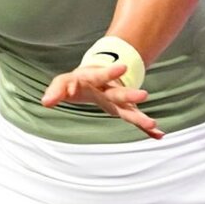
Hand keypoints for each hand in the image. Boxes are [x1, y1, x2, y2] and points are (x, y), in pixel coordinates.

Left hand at [41, 64, 163, 139]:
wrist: (95, 78)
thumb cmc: (77, 81)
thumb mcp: (63, 82)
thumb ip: (55, 91)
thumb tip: (45, 102)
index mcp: (96, 80)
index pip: (102, 75)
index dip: (111, 71)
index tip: (122, 67)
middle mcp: (110, 90)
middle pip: (120, 93)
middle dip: (131, 95)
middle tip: (144, 96)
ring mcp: (119, 102)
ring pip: (130, 110)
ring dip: (141, 117)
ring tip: (154, 125)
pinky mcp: (123, 111)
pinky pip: (135, 121)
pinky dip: (147, 130)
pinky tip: (159, 136)